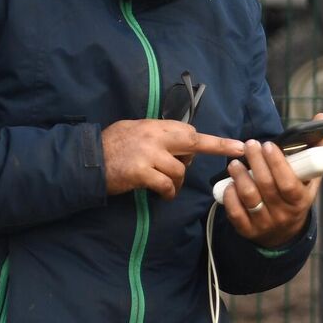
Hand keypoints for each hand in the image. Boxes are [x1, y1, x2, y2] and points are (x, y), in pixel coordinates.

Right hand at [102, 119, 244, 199]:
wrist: (87, 161)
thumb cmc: (110, 146)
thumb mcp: (133, 130)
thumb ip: (156, 135)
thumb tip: (176, 142)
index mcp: (154, 126)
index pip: (188, 130)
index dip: (208, 141)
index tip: (235, 144)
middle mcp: (154, 136)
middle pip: (194, 142)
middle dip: (215, 148)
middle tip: (235, 152)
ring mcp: (149, 154)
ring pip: (180, 170)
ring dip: (178, 182)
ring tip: (167, 187)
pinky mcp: (142, 172)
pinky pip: (167, 185)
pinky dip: (168, 193)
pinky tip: (163, 195)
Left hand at [222, 114, 322, 247]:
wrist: (284, 233)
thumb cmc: (297, 197)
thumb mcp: (311, 178)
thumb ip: (315, 149)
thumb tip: (321, 117)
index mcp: (299, 201)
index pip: (288, 183)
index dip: (277, 163)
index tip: (268, 145)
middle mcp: (282, 214)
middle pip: (266, 186)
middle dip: (256, 162)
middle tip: (250, 145)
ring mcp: (264, 224)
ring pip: (249, 198)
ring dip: (240, 177)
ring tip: (235, 163)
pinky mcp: (247, 230)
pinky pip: (235, 213)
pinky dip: (230, 196)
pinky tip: (229, 183)